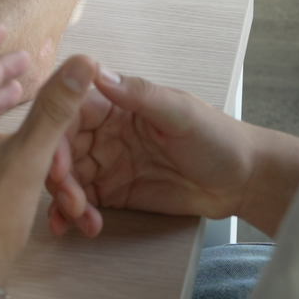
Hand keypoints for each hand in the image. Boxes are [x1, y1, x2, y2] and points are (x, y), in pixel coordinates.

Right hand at [44, 66, 259, 237]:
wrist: (242, 180)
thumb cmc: (218, 136)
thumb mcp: (180, 112)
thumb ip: (139, 95)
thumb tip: (96, 71)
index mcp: (117, 104)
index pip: (71, 112)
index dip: (57, 136)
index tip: (58, 161)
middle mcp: (106, 132)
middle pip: (63, 149)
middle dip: (59, 175)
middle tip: (69, 199)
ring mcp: (108, 163)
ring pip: (69, 178)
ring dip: (65, 199)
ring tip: (79, 218)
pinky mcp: (114, 192)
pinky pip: (84, 202)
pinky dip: (74, 215)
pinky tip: (80, 226)